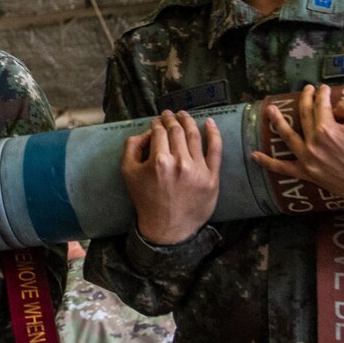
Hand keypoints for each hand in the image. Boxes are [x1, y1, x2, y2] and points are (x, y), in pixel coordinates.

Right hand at [123, 111, 222, 244]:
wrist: (166, 228)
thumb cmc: (146, 200)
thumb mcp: (128, 173)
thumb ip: (132, 147)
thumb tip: (146, 132)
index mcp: (159, 161)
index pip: (159, 132)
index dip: (156, 123)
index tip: (156, 122)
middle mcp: (179, 163)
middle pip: (176, 131)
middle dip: (171, 119)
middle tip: (169, 114)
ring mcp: (198, 170)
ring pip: (194, 136)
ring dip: (188, 121)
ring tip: (184, 115)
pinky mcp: (212, 178)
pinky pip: (215, 150)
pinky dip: (214, 134)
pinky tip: (210, 123)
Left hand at [250, 84, 343, 206]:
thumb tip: (335, 106)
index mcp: (327, 129)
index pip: (320, 106)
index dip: (322, 94)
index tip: (324, 88)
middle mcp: (313, 144)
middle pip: (305, 116)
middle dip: (305, 100)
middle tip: (306, 90)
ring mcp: (308, 160)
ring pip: (288, 137)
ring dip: (277, 122)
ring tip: (269, 110)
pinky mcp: (309, 174)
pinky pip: (284, 169)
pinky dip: (268, 162)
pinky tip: (255, 155)